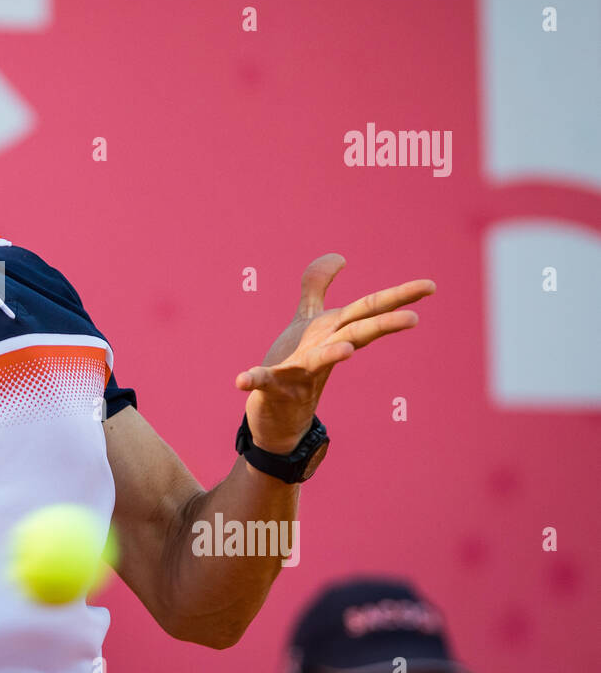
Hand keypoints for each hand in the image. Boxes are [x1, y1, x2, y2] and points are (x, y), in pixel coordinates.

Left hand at [235, 254, 434, 453]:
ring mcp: (299, 373)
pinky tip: (241, 379)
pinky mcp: (273, 389)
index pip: (369, 311)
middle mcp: (322, 352)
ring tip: (347, 350)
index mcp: (333, 333)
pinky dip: (254, 379)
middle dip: (382, 325)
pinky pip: (263, 383)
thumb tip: (339, 257)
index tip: (431, 286)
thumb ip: (318, 287)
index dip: (398, 297)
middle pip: (356, 334)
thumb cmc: (297, 363)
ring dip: (332, 355)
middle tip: (414, 318)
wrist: (279, 415)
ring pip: (318, 361)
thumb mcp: (308, 320)